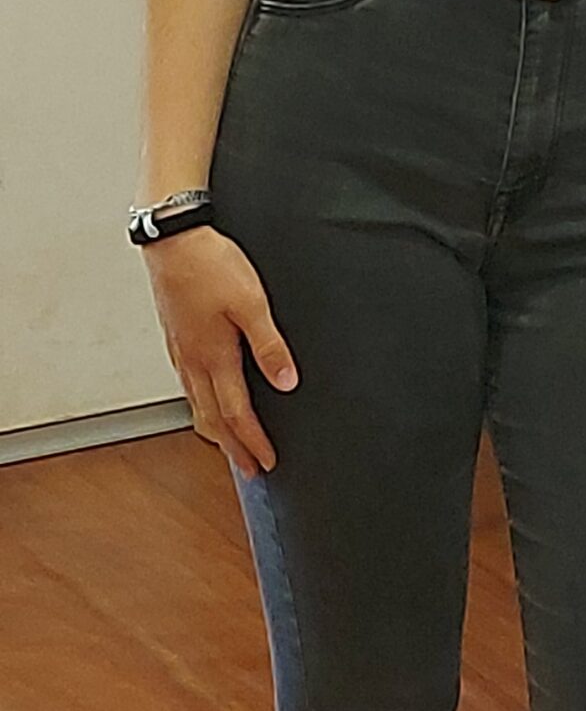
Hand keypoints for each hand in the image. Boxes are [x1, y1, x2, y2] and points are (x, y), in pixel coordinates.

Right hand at [141, 229, 296, 475]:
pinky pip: (189, 384)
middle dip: (232, 447)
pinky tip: (207, 399)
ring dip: (215, 429)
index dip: (252, 441)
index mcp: (213, 357)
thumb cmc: (211, 266)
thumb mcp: (252, 303)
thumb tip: (286, 382)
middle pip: (212, 418)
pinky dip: (201, 404)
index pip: (236, 413)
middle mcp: (193, 361)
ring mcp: (181, 351)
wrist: (173, 242)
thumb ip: (269, 345)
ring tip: (229, 444)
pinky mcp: (177, 338)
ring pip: (197, 403)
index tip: (266, 462)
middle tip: (249, 468)